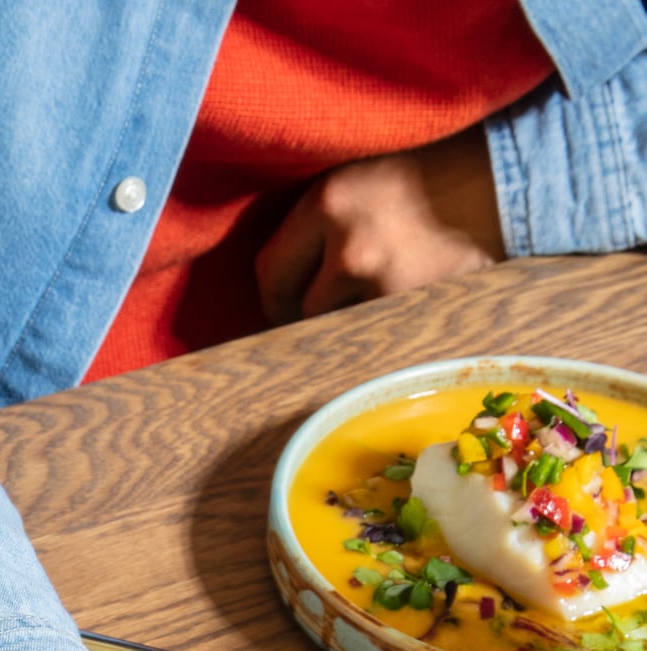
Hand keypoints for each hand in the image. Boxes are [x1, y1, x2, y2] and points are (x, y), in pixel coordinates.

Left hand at [256, 126, 504, 326]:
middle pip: (302, 310)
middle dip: (313, 315)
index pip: (270, 270)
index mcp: (329, 200)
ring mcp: (386, 285)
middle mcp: (351, 245)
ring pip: (342, 329)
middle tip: (336, 310)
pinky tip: (411, 308)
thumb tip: (280, 283)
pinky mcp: (417, 313)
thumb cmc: (433, 178)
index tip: (286, 305)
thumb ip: (320, 222)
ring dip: (356, 322)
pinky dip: (389, 331)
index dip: (276, 295)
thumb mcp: (363, 182)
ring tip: (389, 295)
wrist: (513, 181)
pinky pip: (381, 339)